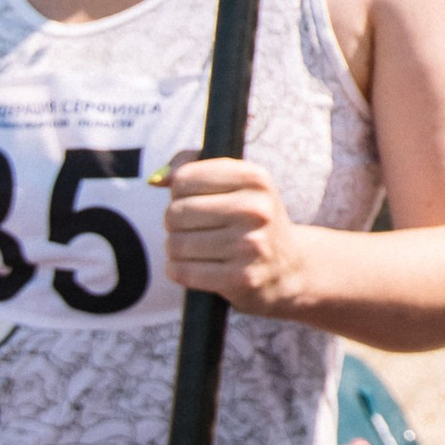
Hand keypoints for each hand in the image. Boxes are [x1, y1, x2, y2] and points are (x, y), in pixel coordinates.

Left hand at [164, 153, 309, 318]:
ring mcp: (250, 245)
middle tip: (195, 229)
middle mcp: (256, 209)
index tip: (197, 201)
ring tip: (196, 249)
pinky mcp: (241, 278)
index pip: (184, 179)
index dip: (179, 193)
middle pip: (176, 212)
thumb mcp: (237, 183)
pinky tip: (194, 267)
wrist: (288, 268)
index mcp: (255, 178)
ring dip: (176, 249)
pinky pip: (182, 271)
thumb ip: (193, 166)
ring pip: (176, 243)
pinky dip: (178, 270)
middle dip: (176, 223)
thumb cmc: (251, 220)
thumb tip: (156, 180)